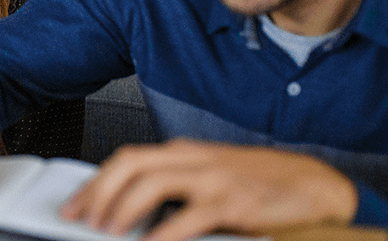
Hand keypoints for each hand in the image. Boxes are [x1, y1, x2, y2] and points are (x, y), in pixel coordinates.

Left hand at [61, 139, 357, 240]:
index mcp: (182, 153)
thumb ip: (174, 189)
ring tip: (106, 230)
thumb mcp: (209, 177)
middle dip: (98, 191)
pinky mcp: (232, 201)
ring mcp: (211, 178)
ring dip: (123, 208)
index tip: (76, 204)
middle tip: (81, 219)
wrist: (311, 183)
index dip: (96, 181)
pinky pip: (189, 217)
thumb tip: (132, 212)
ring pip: (152, 183)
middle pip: (130, 164)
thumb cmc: (257, 182)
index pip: (127, 159)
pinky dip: (165, 233)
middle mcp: (192, 159)